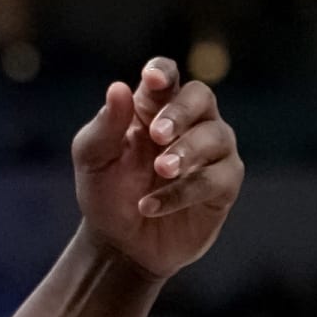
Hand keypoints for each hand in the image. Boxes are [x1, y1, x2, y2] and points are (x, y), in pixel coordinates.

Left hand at [74, 58, 242, 278]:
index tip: (153, 80)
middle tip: (158, 134)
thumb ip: (104, 126)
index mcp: (154, 108)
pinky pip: (215, 179)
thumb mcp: (93, 160)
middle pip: (201, 96)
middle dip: (181, 112)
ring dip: (186, 152)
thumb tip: (117, 88)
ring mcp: (212, 152)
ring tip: (160, 171)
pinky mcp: (224, 185)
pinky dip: (182, 192)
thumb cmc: (107, 192)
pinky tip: (150, 206)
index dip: (163, 72)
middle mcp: (190, 122)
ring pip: (215, 136)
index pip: (167, 76)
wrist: (118, 244)